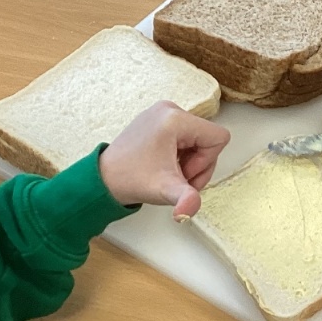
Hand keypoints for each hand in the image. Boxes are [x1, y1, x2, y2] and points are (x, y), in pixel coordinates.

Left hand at [98, 102, 229, 217]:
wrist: (103, 178)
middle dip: (197, 163)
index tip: (184, 174)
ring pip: (197, 137)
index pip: (218, 138)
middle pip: (207, 138)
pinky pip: (185, 135)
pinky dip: (181, 153)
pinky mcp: (157, 119)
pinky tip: (164, 164)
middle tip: (176, 177)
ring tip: (168, 172)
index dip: (207, 162)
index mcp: (175, 118)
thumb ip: (185, 199)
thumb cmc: (132, 180)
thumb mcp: (164, 190)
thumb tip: (188, 211)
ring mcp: (163, 112)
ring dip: (190, 160)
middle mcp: (170, 108)